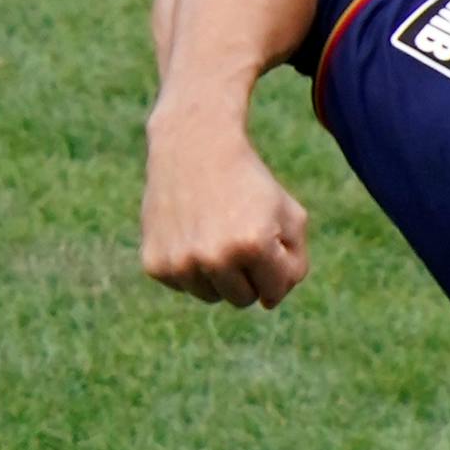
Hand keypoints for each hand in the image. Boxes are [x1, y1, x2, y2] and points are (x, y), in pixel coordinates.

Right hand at [140, 106, 308, 308]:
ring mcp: (180, 263)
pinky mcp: (155, 264)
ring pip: (213, 297)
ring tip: (215, 233)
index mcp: (253, 245)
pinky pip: (185, 286)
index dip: (275, 269)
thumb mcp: (291, 218)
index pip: (274, 293)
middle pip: (243, 300)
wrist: (194, 146)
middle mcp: (214, 257)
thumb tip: (269, 303)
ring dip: (220, 274)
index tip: (267, 240)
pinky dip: (192, 268)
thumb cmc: (250, 184)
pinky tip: (191, 233)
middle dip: (249, 275)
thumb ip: (294, 265)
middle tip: (239, 235)